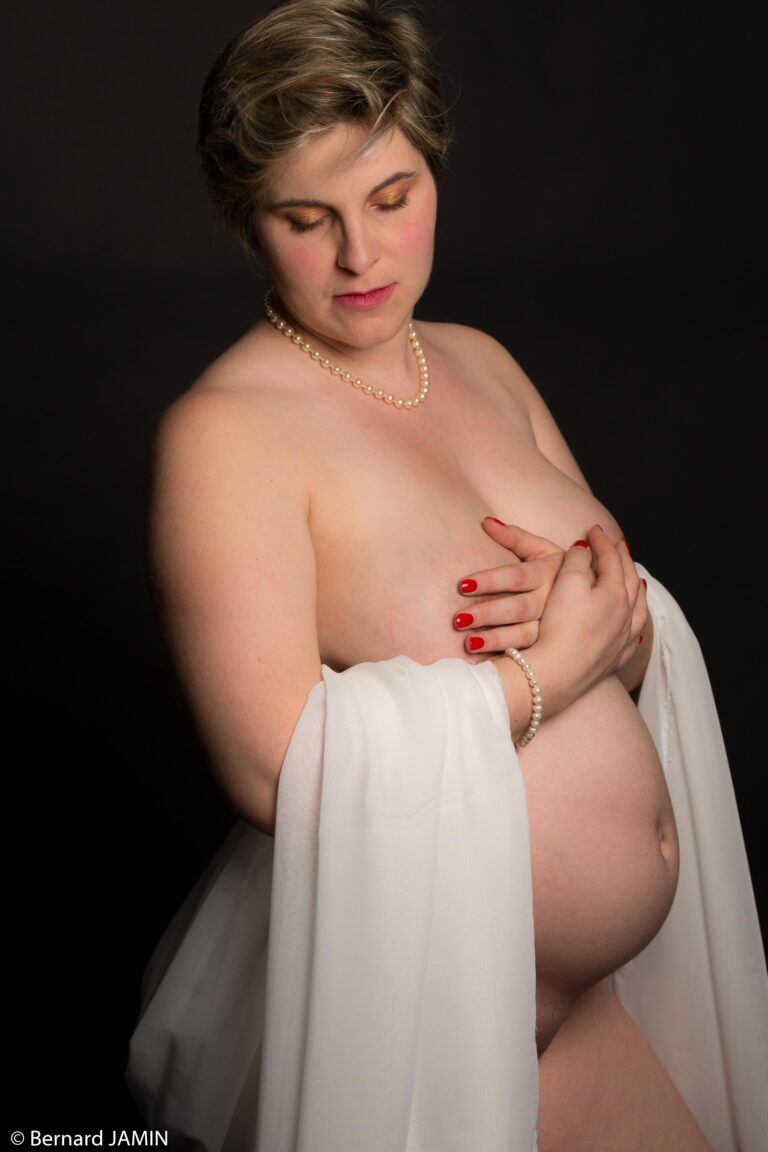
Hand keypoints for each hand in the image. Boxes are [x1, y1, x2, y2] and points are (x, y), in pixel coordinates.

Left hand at [454, 519, 564, 653]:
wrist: (599, 599)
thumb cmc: (560, 571)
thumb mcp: (545, 550)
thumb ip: (516, 537)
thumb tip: (486, 522)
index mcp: (550, 573)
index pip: (517, 576)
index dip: (491, 580)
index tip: (463, 584)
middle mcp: (553, 601)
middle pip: (518, 607)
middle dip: (488, 613)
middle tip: (458, 619)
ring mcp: (555, 627)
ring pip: (524, 635)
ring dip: (495, 640)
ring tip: (468, 643)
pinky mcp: (554, 646)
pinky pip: (530, 655)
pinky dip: (509, 660)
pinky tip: (489, 665)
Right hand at [531, 525, 646, 713]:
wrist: (557, 671)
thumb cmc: (560, 625)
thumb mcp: (567, 582)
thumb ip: (578, 560)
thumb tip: (585, 548)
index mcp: (615, 592)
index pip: (611, 559)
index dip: (601, 542)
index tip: (594, 529)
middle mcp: (625, 614)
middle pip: (630, 580)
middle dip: (624, 560)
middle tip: (621, 545)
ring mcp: (622, 639)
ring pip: (638, 610)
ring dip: (638, 591)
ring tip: (638, 582)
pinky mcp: (613, 660)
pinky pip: (633, 641)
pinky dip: (637, 630)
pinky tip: (637, 630)